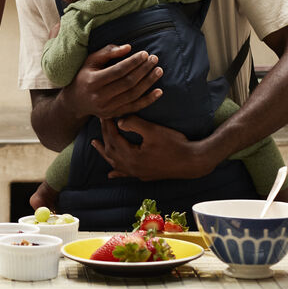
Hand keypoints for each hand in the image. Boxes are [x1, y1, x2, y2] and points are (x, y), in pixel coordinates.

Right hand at [66, 43, 162, 120]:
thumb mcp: (91, 61)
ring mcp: (107, 108)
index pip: (118, 70)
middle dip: (144, 70)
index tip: (145, 53)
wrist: (75, 102)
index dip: (133, 62)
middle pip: (128, 83)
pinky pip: (135, 108)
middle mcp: (100, 96)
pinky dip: (148, 100)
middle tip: (155, 59)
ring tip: (158, 71)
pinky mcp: (114, 115)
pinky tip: (159, 91)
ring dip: (149, 82)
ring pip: (133, 95)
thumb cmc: (84, 76)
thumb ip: (108, 52)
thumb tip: (128, 47)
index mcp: (93, 81)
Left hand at [91, 116, 210, 180]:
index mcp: (131, 156)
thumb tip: (118, 120)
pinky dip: (117, 172)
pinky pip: (126, 174)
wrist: (193, 162)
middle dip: (105, 134)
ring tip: (94, 144)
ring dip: (104, 152)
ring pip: (115, 163)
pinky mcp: (145, 175)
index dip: (107, 124)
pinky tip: (111, 174)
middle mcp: (132, 167)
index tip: (105, 113)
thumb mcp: (154, 130)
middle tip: (101, 121)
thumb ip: (134, 124)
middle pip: (111, 150)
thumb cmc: (175, 144)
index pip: (113, 138)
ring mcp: (138, 173)